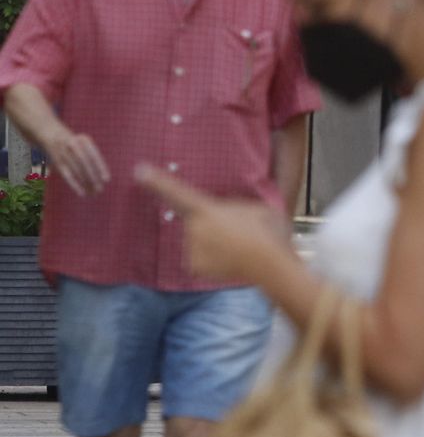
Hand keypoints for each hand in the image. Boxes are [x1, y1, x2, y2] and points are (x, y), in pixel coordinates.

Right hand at [44, 129, 110, 197]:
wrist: (52, 134)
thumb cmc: (76, 143)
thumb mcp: (85, 144)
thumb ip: (93, 157)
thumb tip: (104, 178)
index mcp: (84, 140)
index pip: (94, 156)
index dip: (101, 168)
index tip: (106, 180)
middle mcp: (73, 145)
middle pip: (85, 164)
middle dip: (93, 177)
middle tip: (100, 190)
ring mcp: (63, 153)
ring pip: (76, 171)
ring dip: (85, 183)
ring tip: (93, 193)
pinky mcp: (56, 162)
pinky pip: (67, 175)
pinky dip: (74, 185)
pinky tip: (81, 193)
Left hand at [136, 167, 292, 282]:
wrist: (271, 265)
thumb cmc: (268, 233)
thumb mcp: (257, 209)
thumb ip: (237, 208)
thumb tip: (230, 215)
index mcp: (207, 209)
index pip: (177, 192)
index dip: (157, 181)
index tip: (139, 170)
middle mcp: (194, 228)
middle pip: (197, 223)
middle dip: (213, 225)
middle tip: (241, 231)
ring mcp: (192, 249)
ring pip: (199, 242)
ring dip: (215, 244)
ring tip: (241, 247)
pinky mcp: (194, 267)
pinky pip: (200, 259)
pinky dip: (213, 261)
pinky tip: (232, 260)